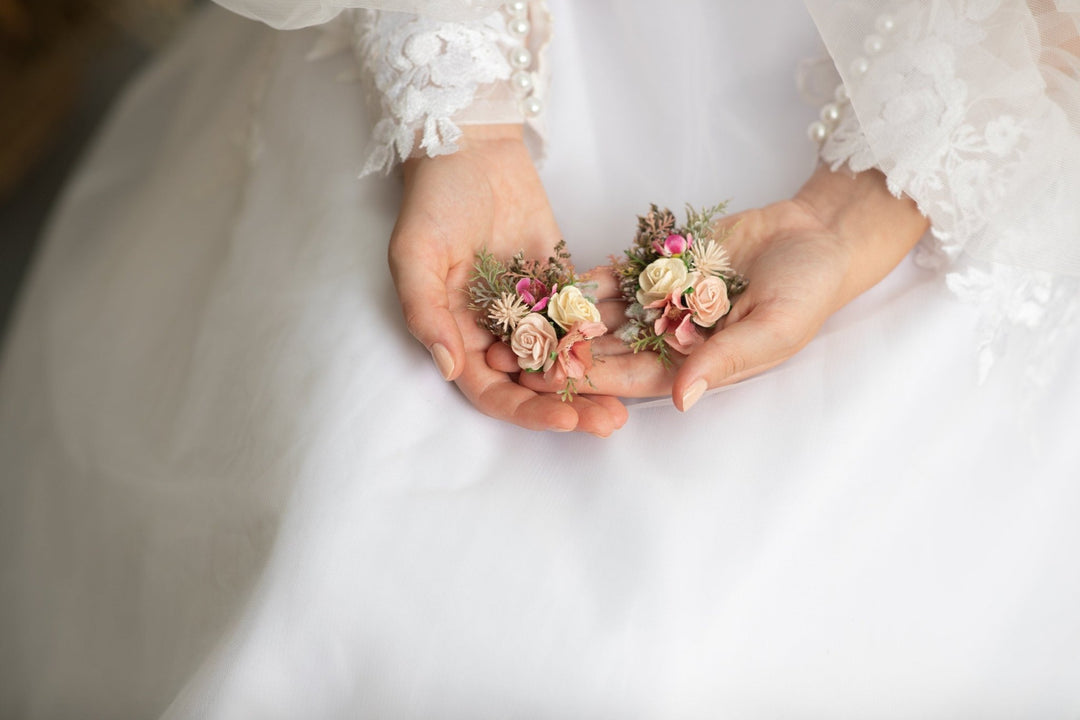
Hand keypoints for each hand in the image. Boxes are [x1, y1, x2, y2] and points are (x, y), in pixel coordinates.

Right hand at [389, 124, 627, 434]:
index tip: (565, 420)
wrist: (471, 145)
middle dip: (571, 406)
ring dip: (596, 381)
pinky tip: (639, 351)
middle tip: (612, 422)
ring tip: (631, 401)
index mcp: (457, 335)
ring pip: (565, 358)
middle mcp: (495, 331)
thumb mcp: (414, 254)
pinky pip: (585, 317)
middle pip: (534, 384)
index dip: (527, 410)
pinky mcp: (560, 283)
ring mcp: (531, 309)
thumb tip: (449, 367)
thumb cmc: (433, 199)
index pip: (492, 391)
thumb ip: (427, 312)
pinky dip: (606, 337)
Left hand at [508, 166, 928, 409]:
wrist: (816, 234)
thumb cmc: (806, 292)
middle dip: (562, 353)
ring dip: (562, 318)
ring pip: (603, 313)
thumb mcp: (772, 330)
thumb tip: (683, 401)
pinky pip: (616, 274)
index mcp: (693, 365)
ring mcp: (660, 300)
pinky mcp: (658, 264)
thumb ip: (725, 361)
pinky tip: (548, 281)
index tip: (551, 384)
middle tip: (511, 357)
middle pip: (607, 348)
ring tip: (516, 321)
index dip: (592, 380)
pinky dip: (586, 279)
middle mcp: (669, 338)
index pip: (633, 378)